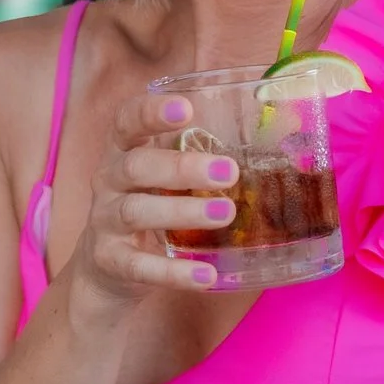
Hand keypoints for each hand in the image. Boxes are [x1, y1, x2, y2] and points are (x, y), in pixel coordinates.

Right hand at [64, 92, 238, 318]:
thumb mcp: (164, 178)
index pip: (127, 121)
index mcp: (123, 151)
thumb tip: (279, 142)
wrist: (107, 267)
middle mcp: (108, 181)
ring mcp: (104, 221)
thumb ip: (199, 159)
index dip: (151, 112)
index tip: (186, 109)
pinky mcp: (109, 260)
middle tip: (228, 172)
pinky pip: (138, 266)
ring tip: (226, 214)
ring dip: (182, 211)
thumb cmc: (150, 206)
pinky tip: (206, 275)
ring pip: (137, 211)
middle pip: (137, 166)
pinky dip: (173, 272)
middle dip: (181, 167)